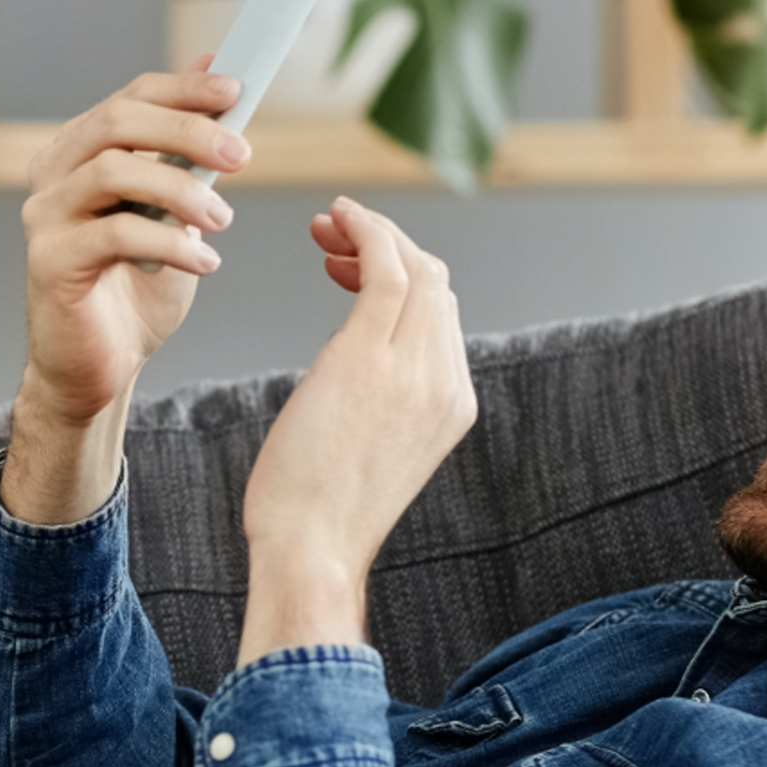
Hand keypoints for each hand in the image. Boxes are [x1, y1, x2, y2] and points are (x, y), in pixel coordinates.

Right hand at [0, 60, 251, 523]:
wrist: (105, 363)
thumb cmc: (141, 286)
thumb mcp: (179, 213)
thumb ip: (191, 157)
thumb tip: (218, 82)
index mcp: (84, 153)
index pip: (130, 99)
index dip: (183, 89)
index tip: (235, 92)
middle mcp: (55, 174)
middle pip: (118, 124)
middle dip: (187, 132)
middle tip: (241, 155)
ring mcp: (46, 216)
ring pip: (113, 172)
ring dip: (181, 191)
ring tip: (224, 222)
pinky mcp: (50, 261)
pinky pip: (113, 234)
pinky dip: (170, 243)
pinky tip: (204, 263)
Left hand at [237, 197, 476, 664]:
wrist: (313, 549)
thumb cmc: (323, 509)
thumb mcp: (373, 447)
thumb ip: (384, 399)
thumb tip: (358, 367)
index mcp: (453, 404)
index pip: (442, 314)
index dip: (403, 274)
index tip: (351, 266)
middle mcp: (447, 381)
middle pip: (437, 282)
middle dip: (389, 244)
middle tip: (333, 234)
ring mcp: (417, 369)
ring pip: (417, 268)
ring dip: (374, 233)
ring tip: (327, 226)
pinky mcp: (372, 358)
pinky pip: (387, 270)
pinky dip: (367, 231)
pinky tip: (337, 217)